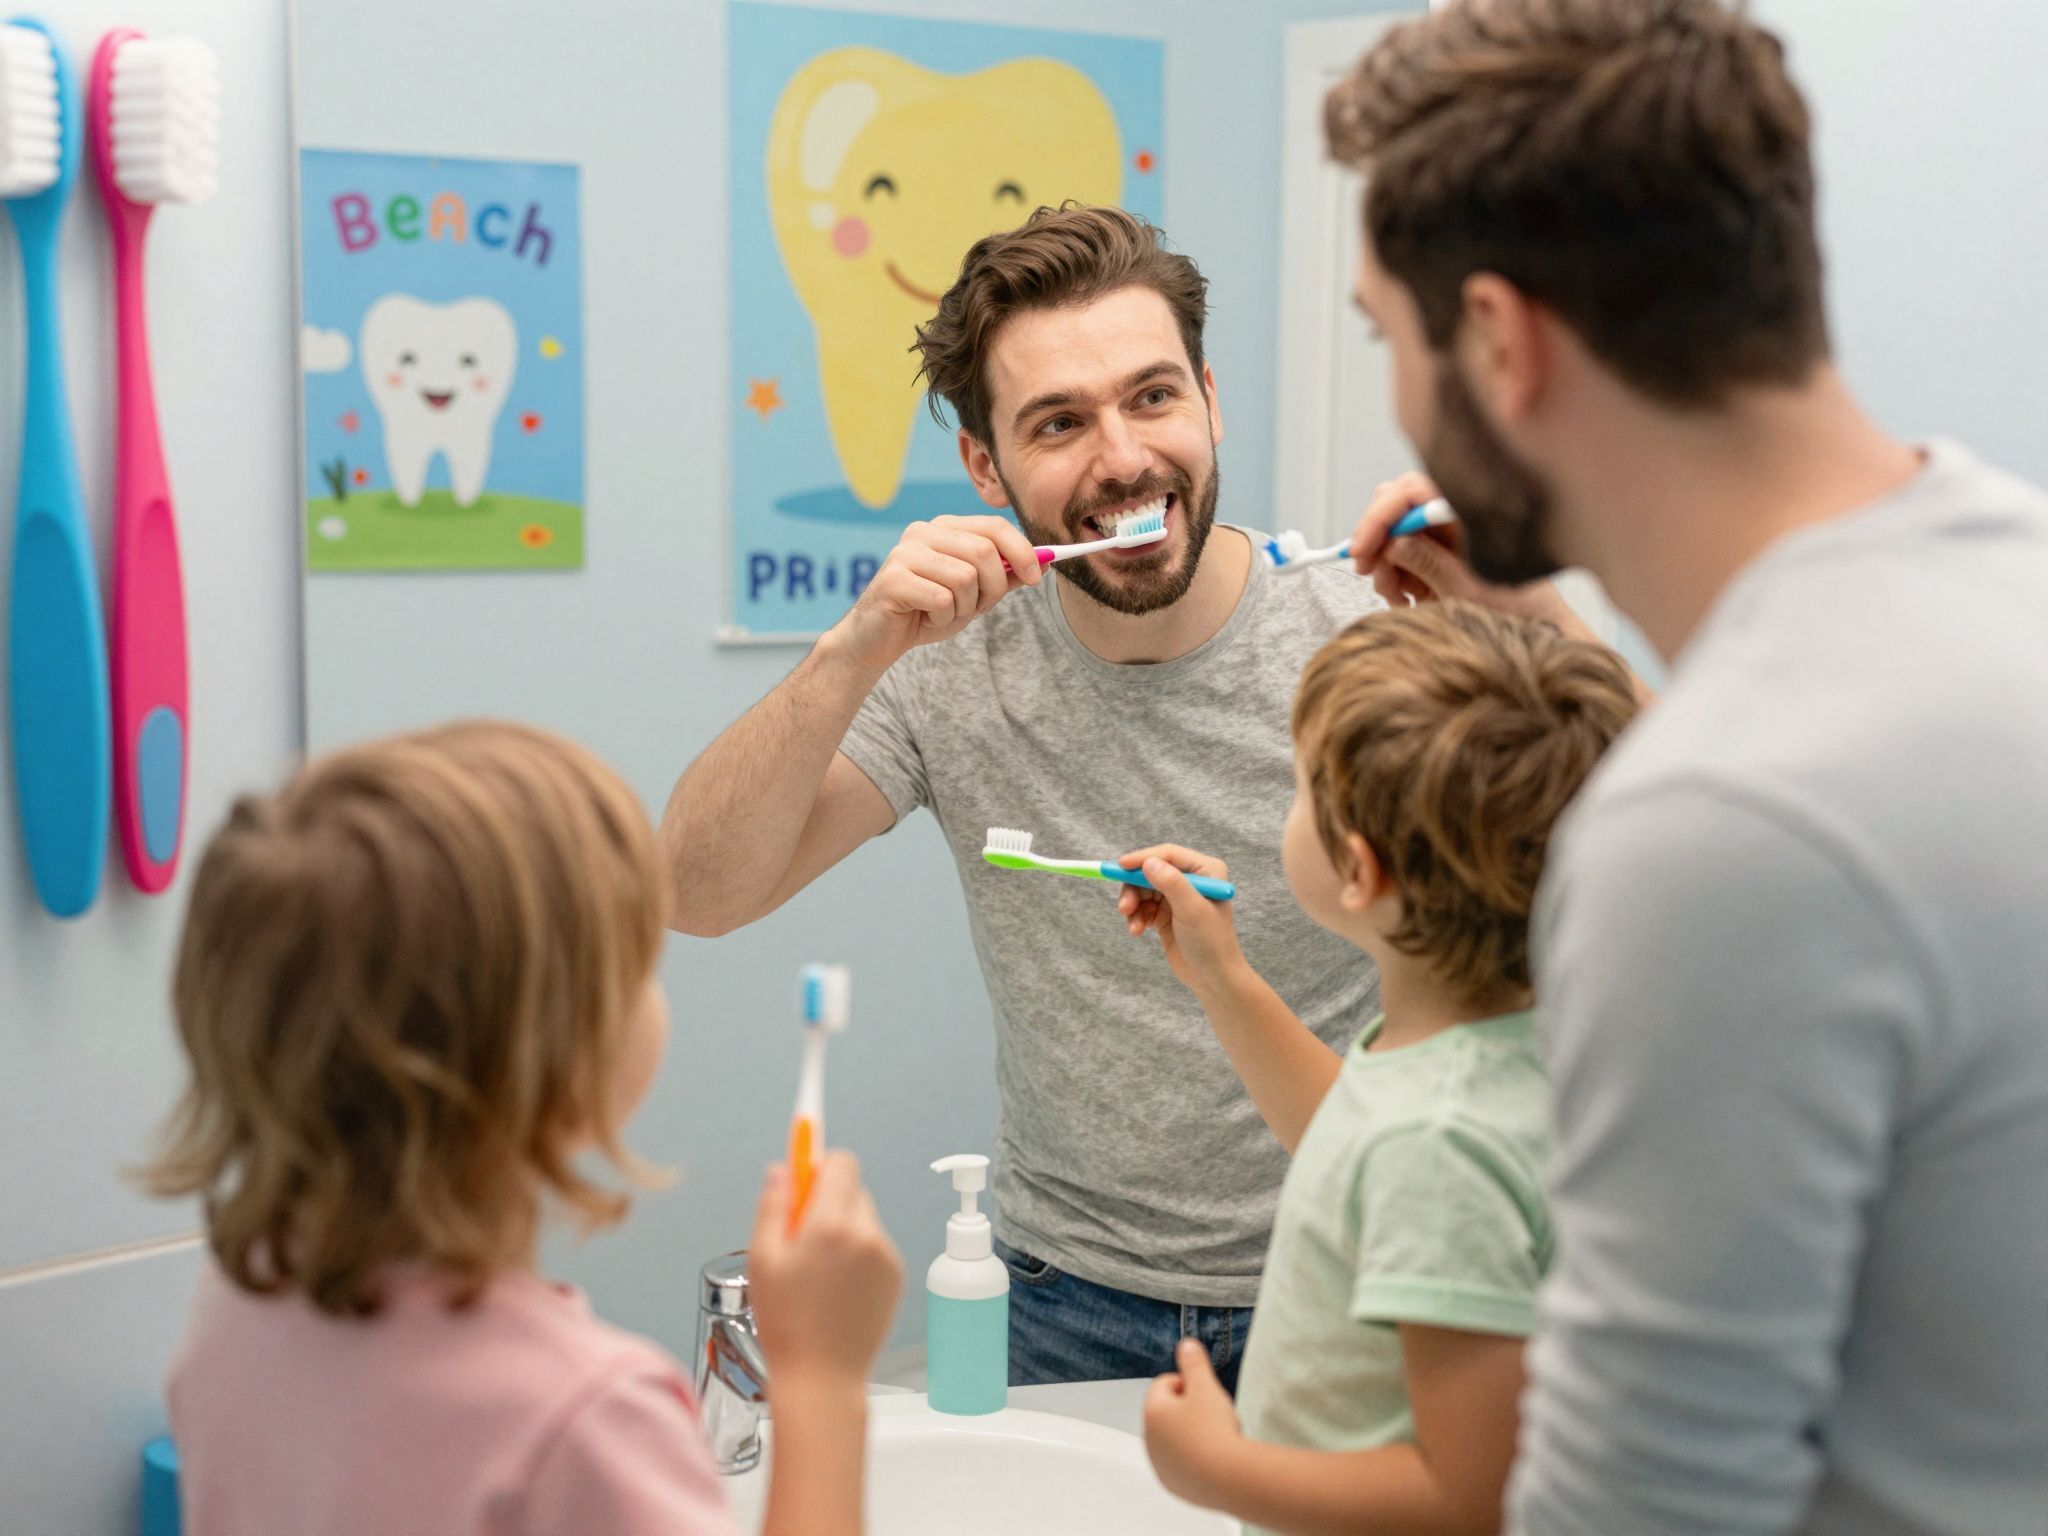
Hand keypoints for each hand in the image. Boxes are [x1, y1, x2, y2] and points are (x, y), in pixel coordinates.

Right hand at [747, 1152, 902, 1391]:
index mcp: (830, 1224)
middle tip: (800, 1234)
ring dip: (843, 1229)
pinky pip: (875, 1246)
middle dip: (827, 1200)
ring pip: (863, 1218)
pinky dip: (858, 1254)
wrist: (823, 1378)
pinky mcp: (897, 1275)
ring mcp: (886, 1255)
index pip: (841, 1162)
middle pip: (852, 1188)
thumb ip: (773, 1206)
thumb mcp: (763, 1259)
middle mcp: (866, 1234)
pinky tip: (837, 1288)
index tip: (805, 1172)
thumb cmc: (787, 1325)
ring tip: (818, 1271)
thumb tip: (782, 1170)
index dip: (819, 1164)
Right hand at [834, 515, 1041, 673]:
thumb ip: (1005, 576)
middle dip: (993, 587)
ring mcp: (905, 553)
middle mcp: (923, 532)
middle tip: (979, 607)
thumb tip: (1044, 562)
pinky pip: (943, 599)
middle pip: (984, 551)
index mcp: (945, 528)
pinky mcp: (893, 578)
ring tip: (946, 612)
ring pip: (965, 578)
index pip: (993, 526)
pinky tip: (927, 618)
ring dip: (965, 607)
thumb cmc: (928, 612)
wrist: (878, 639)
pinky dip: (944, 618)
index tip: (1035, 578)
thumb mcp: (975, 594)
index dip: (1022, 551)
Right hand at [1114, 846, 1248, 998]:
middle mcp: (1192, 878)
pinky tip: (1137, 931)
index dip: (1142, 858)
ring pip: (1142, 889)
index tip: (1118, 867)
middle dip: (1134, 888)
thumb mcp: (1192, 910)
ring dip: (1133, 906)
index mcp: (1206, 870)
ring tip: (1134, 927)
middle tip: (1124, 908)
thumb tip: (1148, 862)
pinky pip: (1143, 906)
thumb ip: (1171, 883)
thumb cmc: (1210, 942)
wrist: (1213, 978)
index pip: (1168, 855)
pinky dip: (1136, 917)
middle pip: (1150, 871)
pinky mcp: (1166, 913)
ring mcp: (1178, 896)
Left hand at [1143, 1339, 1246, 1509]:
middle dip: (1189, 1409)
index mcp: (1152, 1411)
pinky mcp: (1172, 1485)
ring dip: (1191, 1434)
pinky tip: (1213, 1459)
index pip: (1165, 1384)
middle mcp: (1149, 1439)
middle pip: (1168, 1412)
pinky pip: (1181, 1463)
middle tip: (1214, 1416)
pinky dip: (1193, 1458)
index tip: (1207, 1395)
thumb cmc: (1214, 1429)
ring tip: (1216, 1438)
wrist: (1228, 1478)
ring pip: (1174, 1438)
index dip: (1189, 1384)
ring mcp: (1159, 1465)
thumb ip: (1194, 1363)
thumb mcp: (1206, 1387)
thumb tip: (1186, 1343)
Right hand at [1347, 471, 1572, 624]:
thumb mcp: (1467, 588)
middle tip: (1369, 573)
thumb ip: (1429, 562)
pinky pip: (1405, 555)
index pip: (1411, 491)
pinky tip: (1408, 600)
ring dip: (1386, 566)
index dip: (1380, 517)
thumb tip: (1393, 542)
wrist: (1540, 629)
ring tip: (1398, 598)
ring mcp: (1448, 532)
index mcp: (1469, 509)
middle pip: (1397, 507)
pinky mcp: (1442, 552)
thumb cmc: (1518, 608)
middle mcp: (1455, 513)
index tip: (1362, 551)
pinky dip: (1398, 577)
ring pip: (1395, 534)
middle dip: (1379, 541)